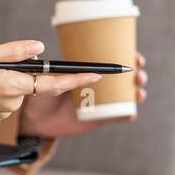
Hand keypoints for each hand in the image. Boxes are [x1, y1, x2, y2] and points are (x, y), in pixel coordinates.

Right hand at [0, 40, 100, 128]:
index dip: (78, 79)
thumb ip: (12, 51)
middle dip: (23, 70)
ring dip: (7, 78)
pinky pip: (5, 96)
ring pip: (17, 89)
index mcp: (10, 86)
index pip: (53, 83)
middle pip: (31, 82)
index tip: (99, 74)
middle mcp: (10, 102)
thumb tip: (39, 48)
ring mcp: (2, 111)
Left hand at [21, 51, 147, 137]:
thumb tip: (92, 73)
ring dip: (137, 93)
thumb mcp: (56, 79)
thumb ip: (73, 75)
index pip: (114, 60)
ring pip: (126, 96)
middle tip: (138, 74)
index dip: (128, 57)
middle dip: (137, 75)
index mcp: (90, 70)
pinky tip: (130, 113)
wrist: (36, 116)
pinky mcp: (99, 118)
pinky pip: (117, 116)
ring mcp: (101, 102)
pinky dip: (127, 114)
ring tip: (138, 92)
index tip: (134, 56)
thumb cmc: (43, 91)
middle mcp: (99, 85)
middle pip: (125, 78)